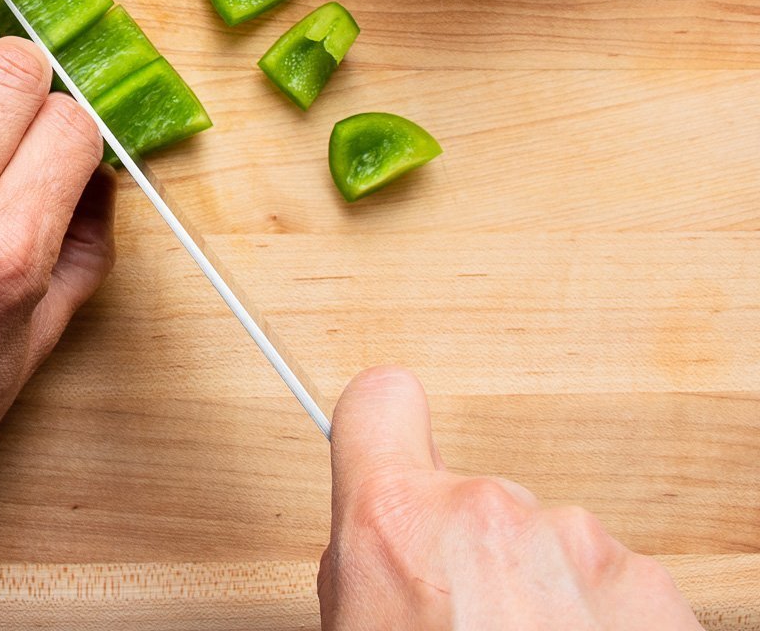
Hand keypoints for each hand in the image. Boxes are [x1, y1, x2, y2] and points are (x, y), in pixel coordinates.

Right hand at [320, 367, 701, 629]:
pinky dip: (602, 623)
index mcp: (397, 522)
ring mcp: (581, 548)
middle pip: (475, 497)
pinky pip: (615, 587)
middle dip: (474, 552)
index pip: (379, 399)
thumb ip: (366, 562)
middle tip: (463, 622)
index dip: (381, 426)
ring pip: (550, 546)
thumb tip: (379, 548)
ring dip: (543, 594)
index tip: (387, 441)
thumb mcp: (352, 628)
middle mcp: (491, 515)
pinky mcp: (655, 592)